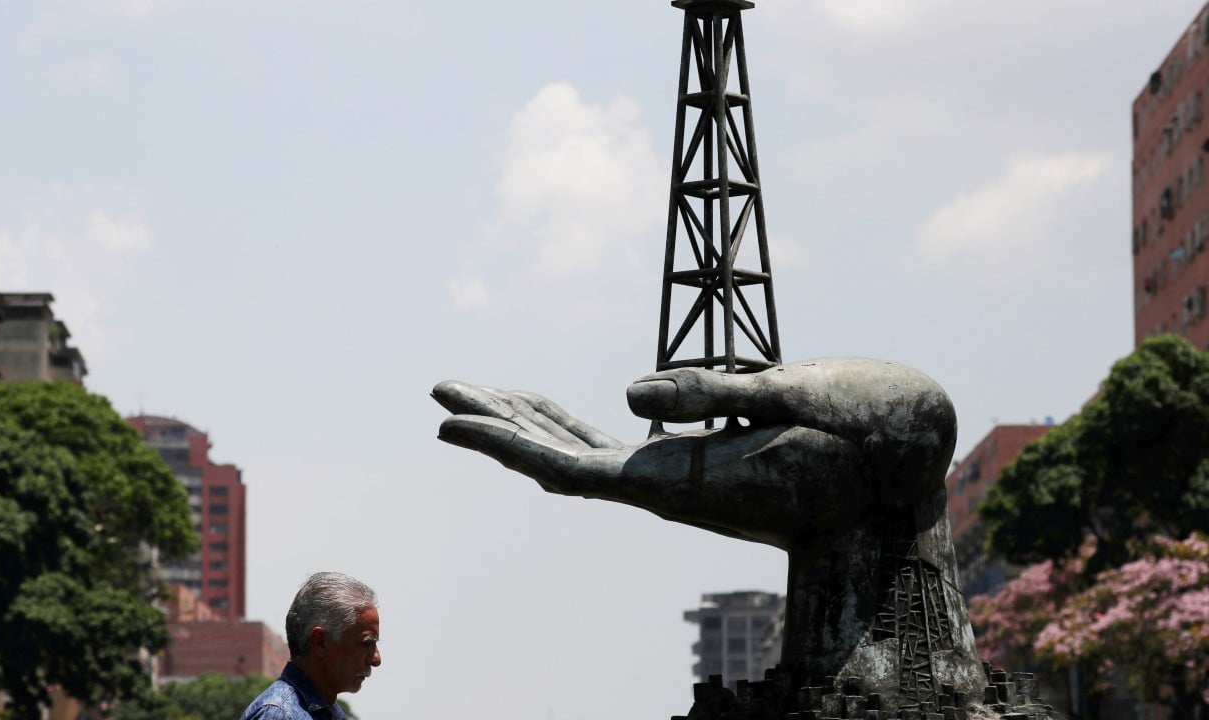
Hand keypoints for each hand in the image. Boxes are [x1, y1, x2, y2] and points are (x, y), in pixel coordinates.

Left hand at [433, 358, 955, 549]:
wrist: (913, 478)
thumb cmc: (869, 433)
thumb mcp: (799, 401)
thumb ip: (711, 398)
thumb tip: (625, 392)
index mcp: (682, 481)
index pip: (566, 467)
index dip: (501, 444)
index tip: (443, 419)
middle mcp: (670, 488)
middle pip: (559, 460)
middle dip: (497, 425)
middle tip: (439, 387)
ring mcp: (683, 481)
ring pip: (586, 453)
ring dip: (531, 422)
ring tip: (480, 394)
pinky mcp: (701, 466)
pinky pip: (621, 446)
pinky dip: (578, 426)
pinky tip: (560, 412)